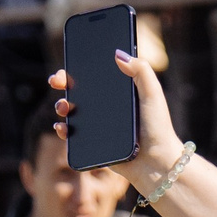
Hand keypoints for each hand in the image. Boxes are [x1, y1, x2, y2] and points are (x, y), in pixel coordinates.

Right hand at [51, 49, 182, 193]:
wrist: (157, 163)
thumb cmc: (159, 129)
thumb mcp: (153, 96)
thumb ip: (141, 72)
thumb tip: (119, 52)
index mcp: (120, 94)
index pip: (96, 76)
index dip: (80, 68)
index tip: (69, 62)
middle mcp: (107, 109)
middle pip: (79, 91)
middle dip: (63, 83)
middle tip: (57, 81)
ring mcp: (99, 126)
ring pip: (72, 112)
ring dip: (61, 105)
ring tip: (64, 107)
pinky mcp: (94, 144)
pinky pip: (73, 135)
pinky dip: (63, 130)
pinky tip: (62, 127)